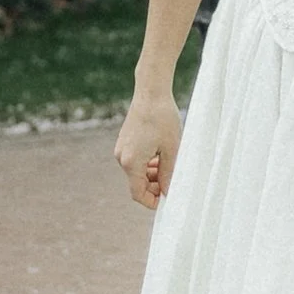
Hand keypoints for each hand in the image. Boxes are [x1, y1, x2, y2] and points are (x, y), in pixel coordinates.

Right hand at [116, 89, 183, 210]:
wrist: (151, 92)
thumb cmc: (163, 118)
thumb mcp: (171, 149)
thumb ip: (169, 174)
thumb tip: (168, 193)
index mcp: (131, 162)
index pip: (137, 193)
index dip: (151, 201)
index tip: (166, 200)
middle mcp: (122, 158)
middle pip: (137, 183)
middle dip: (154, 186)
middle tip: (172, 180)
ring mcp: (121, 149)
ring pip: (137, 172)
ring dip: (153, 174)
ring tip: (170, 164)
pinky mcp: (124, 142)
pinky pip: (135, 160)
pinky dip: (148, 163)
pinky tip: (162, 155)